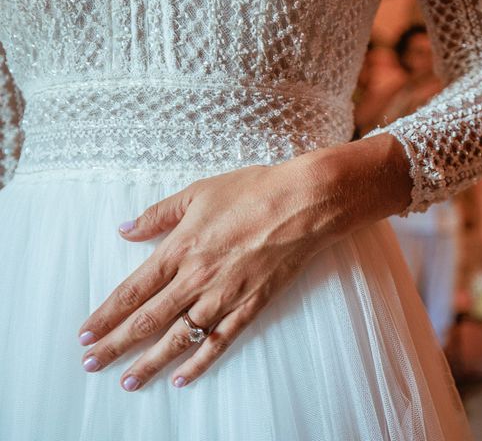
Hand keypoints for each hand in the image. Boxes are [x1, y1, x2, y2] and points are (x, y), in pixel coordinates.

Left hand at [77, 133, 411, 390]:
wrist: (303, 204)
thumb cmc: (253, 192)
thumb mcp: (198, 193)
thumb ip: (158, 215)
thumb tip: (125, 229)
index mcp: (180, 250)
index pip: (133, 291)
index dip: (106, 315)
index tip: (86, 333)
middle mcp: (197, 279)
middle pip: (147, 320)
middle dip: (116, 345)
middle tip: (92, 364)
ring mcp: (224, 297)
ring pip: (180, 338)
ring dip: (150, 362)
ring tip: (128, 382)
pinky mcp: (251, 306)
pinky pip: (220, 341)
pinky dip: (200, 362)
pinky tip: (182, 377)